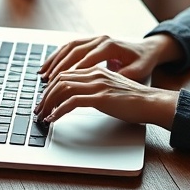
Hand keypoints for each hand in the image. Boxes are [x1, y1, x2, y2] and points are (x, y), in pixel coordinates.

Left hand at [34, 65, 178, 128]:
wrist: (151, 102)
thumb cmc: (133, 99)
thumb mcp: (110, 88)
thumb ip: (95, 88)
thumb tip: (77, 98)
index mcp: (96, 70)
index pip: (65, 74)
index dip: (50, 87)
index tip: (44, 100)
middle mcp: (94, 74)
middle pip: (60, 80)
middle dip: (45, 95)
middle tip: (38, 109)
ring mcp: (97, 85)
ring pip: (62, 89)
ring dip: (49, 103)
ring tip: (43, 115)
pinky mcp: (101, 98)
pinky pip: (72, 102)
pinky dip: (59, 111)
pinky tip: (54, 119)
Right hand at [39, 34, 181, 83]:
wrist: (147, 50)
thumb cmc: (143, 62)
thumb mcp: (137, 71)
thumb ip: (122, 77)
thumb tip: (110, 84)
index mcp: (110, 45)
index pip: (88, 58)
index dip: (74, 71)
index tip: (62, 83)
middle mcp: (100, 39)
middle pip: (74, 51)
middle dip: (59, 67)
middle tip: (47, 81)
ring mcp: (94, 38)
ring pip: (68, 48)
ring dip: (54, 61)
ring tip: (43, 75)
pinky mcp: (90, 42)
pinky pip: (69, 48)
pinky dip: (57, 57)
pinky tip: (48, 68)